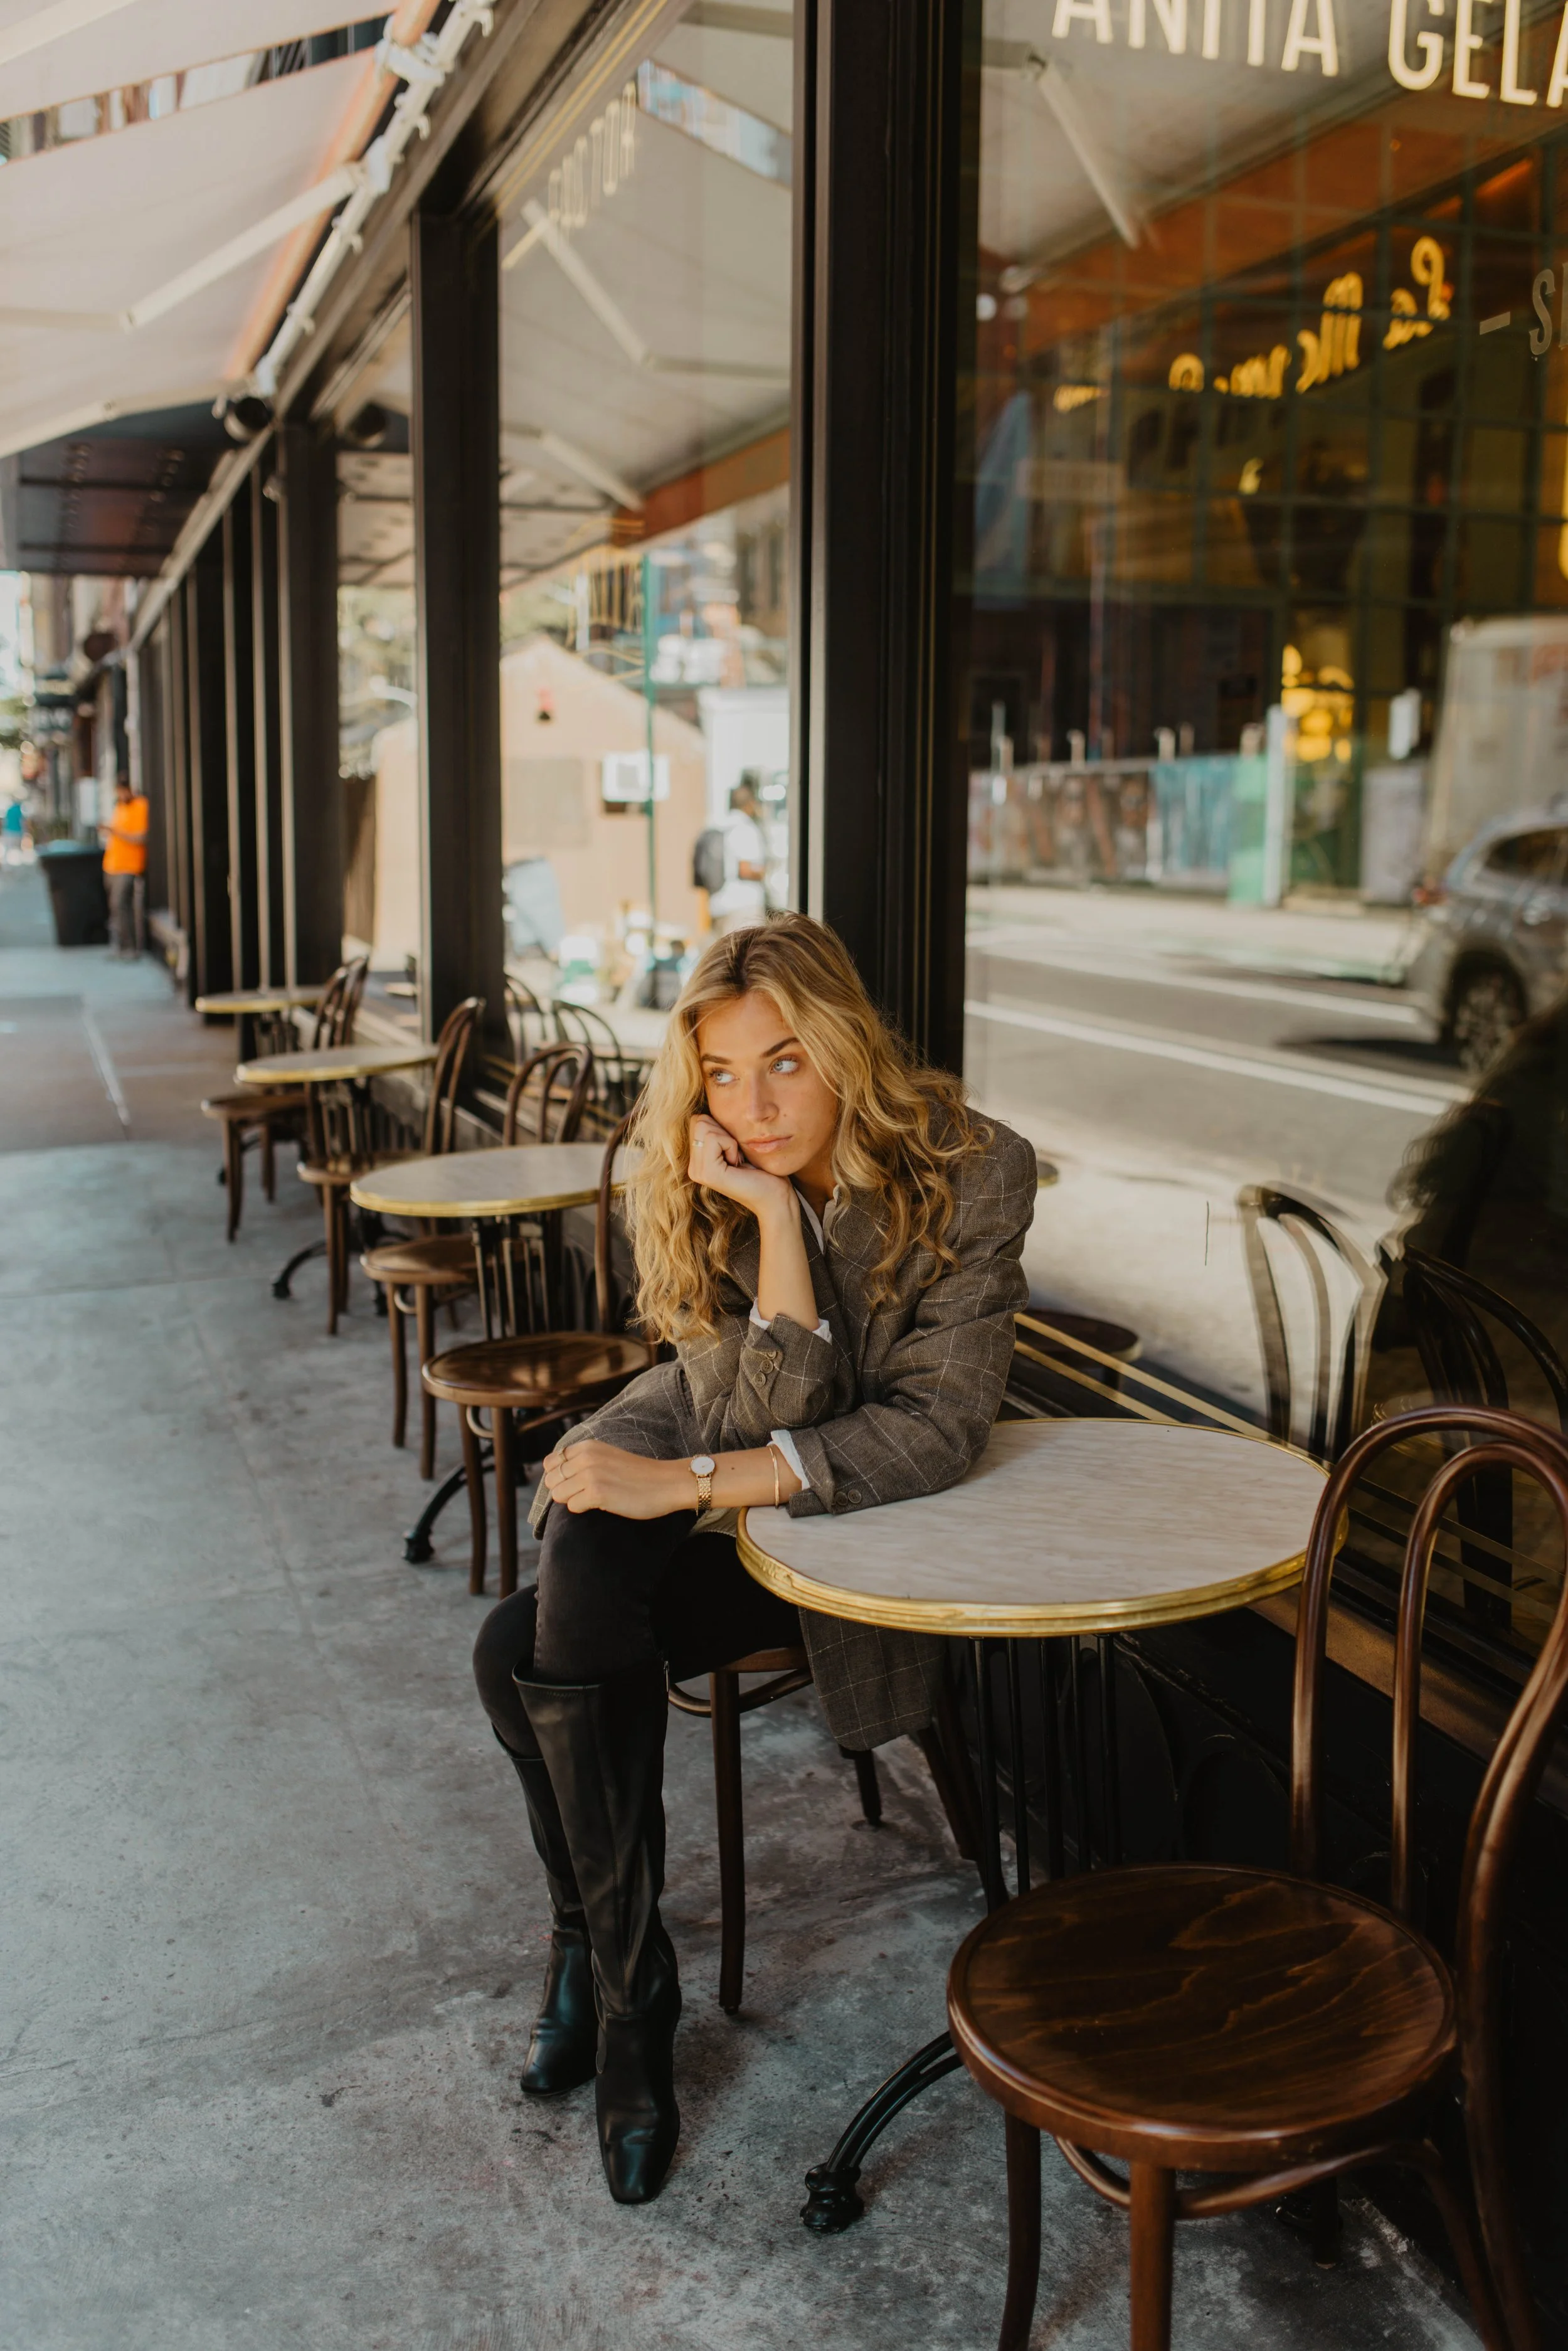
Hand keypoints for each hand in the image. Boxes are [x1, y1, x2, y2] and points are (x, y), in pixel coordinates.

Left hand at [541, 1440, 687, 1518]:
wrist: (667, 1483)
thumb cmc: (638, 1474)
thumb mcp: (607, 1456)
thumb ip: (583, 1460)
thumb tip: (555, 1476)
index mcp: (587, 1446)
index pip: (550, 1462)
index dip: (558, 1477)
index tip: (574, 1483)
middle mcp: (586, 1457)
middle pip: (551, 1480)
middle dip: (563, 1490)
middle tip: (584, 1494)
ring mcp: (591, 1474)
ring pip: (558, 1494)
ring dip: (572, 1500)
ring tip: (593, 1499)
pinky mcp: (597, 1493)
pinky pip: (572, 1506)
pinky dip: (583, 1509)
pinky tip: (601, 1504)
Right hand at [687, 1114, 792, 1220]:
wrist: (775, 1196)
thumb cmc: (762, 1169)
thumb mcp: (736, 1144)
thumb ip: (719, 1130)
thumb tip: (711, 1103)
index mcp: (697, 1161)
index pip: (697, 1120)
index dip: (721, 1127)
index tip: (735, 1149)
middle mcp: (693, 1168)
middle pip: (698, 1120)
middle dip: (723, 1130)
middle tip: (737, 1154)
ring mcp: (698, 1172)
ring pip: (704, 1126)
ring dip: (728, 1139)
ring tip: (738, 1160)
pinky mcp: (708, 1173)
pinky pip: (714, 1137)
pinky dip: (731, 1145)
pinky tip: (738, 1164)